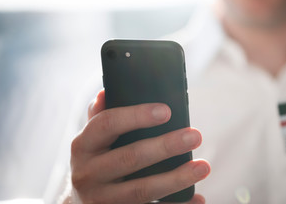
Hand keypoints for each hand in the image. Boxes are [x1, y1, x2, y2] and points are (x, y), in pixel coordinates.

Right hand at [66, 90, 209, 203]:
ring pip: (142, 189)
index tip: (166, 111)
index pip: (107, 124)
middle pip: (130, 158)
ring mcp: (101, 199)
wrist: (83, 202)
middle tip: (194, 136)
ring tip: (202, 167)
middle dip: (165, 146)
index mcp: (83, 145)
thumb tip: (106, 93)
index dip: (137, 116)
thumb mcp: (92, 140)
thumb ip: (100, 117)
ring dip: (176, 178)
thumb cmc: (95, 162)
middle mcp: (87, 173)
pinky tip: (196, 199)